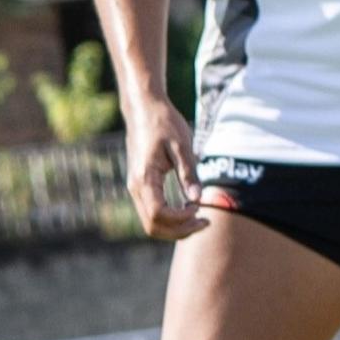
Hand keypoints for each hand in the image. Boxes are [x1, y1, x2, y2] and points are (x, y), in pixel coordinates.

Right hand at [125, 100, 208, 240]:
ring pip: (150, 222)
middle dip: (179, 230)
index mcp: (144, 178)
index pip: (158, 214)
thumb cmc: (163, 123)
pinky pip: (151, 212)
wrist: (143, 109)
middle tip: (205, 222)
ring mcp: (135, 188)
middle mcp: (135, 187)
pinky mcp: (139, 186)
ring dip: (174, 227)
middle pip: (152, 225)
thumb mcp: (181, 146)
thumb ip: (189, 173)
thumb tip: (197, 198)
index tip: (199, 207)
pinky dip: (169, 218)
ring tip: (199, 218)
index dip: (180, 218)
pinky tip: (187, 209)